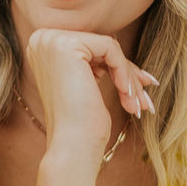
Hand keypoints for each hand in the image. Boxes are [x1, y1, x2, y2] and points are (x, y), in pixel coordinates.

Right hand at [25, 28, 156, 165]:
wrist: (72, 146)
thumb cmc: (81, 122)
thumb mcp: (85, 82)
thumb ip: (93, 60)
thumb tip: (115, 43)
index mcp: (41, 47)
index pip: (90, 49)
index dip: (116, 68)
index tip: (140, 86)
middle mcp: (41, 39)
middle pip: (99, 47)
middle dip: (126, 73)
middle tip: (144, 98)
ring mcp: (51, 40)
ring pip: (107, 47)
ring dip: (128, 76)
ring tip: (138, 103)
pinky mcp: (66, 45)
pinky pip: (110, 48)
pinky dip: (123, 71)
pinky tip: (127, 93)